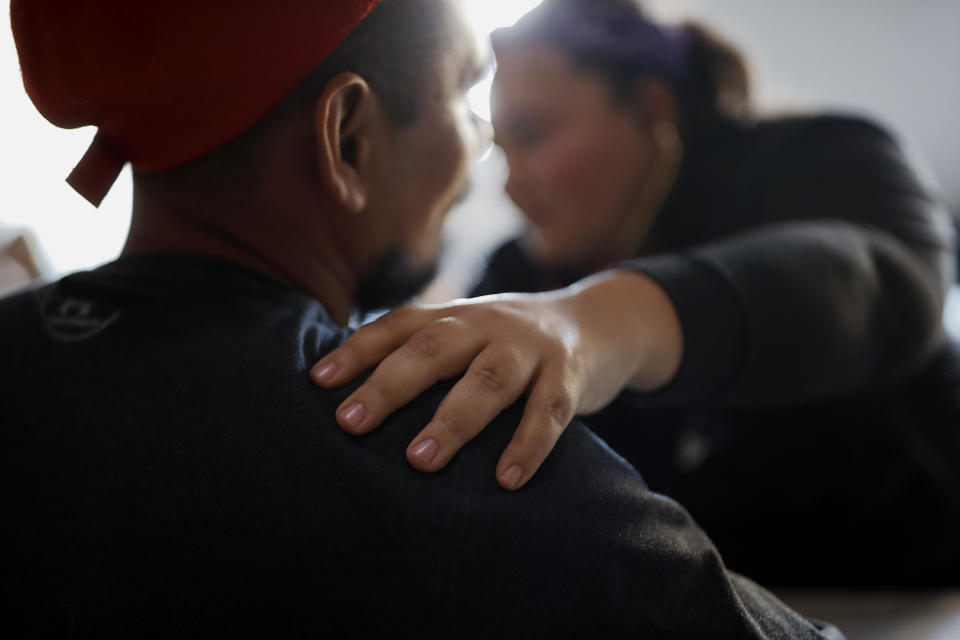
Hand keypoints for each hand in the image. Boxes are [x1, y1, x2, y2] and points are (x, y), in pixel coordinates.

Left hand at [311, 270, 682, 489]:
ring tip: (419, 460)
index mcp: (456, 315)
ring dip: (453, 421)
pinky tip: (507, 479)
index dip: (357, 350)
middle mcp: (489, 324)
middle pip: (435, 348)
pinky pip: (549, 412)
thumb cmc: (511, 341)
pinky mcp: (570, 376)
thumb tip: (350, 390)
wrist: (597, 321)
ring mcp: (531, 348)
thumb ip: (422, 350)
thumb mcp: (468, 332)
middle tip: (351, 422)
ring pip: (489, 381)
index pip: (399, 325)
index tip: (318, 382)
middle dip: (391, 385)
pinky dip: (528, 445)